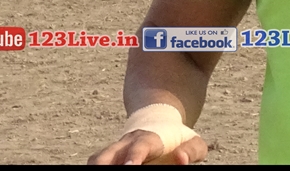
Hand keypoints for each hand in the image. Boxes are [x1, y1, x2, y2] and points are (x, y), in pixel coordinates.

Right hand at [88, 130, 206, 164]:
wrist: (158, 123)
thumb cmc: (178, 140)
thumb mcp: (193, 142)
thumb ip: (191, 150)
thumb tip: (181, 160)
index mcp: (150, 138)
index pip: (140, 145)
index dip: (134, 155)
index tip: (130, 167)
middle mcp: (128, 143)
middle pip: (108, 153)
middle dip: (105, 165)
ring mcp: (116, 150)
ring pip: (97, 159)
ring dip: (97, 167)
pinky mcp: (110, 159)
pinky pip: (97, 163)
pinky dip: (97, 168)